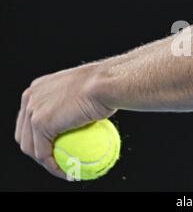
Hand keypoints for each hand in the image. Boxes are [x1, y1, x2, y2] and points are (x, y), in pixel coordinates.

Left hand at [15, 63, 115, 178]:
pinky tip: (67, 171)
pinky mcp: (39, 123)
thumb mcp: (86, 90)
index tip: (56, 146)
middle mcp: (31, 97)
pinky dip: (53, 166)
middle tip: (58, 159)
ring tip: (62, 169)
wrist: (105, 84)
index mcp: (38, 88)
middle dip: (36, 150)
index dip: (38, 135)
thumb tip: (85, 115)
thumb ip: (77, 101)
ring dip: (44, 162)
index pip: (30, 117)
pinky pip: (43, 153)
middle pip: (25, 133)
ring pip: (30, 146)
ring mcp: (33, 110)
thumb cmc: (105, 85)